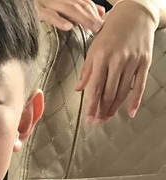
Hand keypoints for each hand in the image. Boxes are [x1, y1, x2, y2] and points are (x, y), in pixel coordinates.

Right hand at [37, 0, 104, 32]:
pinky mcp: (36, 11)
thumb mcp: (61, 3)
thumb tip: (100, 11)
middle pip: (78, 4)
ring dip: (81, 18)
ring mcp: (46, 2)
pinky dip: (59, 20)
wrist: (18, 3)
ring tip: (91, 27)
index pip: (83, 0)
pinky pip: (49, 15)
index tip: (102, 20)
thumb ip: (79, 6)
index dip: (94, 9)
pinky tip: (68, 27)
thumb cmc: (41, 4)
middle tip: (99, 28)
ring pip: (68, 8)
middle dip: (90, 15)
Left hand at [76, 2, 155, 122]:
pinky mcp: (144, 62)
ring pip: (123, 92)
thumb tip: (79, 89)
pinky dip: (135, 101)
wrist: (135, 14)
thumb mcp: (94, 47)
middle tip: (97, 122)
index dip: (92, 106)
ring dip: (114, 108)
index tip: (89, 119)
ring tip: (107, 117)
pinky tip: (131, 112)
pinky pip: (140, 86)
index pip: (95, 87)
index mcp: (102, 57)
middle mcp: (118, 60)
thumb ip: (87, 70)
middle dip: (102, 110)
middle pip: (109, 93)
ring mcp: (132, 62)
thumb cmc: (111, 31)